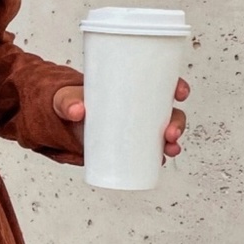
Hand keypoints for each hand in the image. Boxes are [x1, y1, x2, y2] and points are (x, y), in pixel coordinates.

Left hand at [53, 78, 190, 158]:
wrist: (63, 124)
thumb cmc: (70, 104)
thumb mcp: (67, 99)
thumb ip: (68, 103)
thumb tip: (76, 111)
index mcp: (131, 88)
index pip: (162, 84)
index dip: (177, 86)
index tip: (180, 92)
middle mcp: (139, 107)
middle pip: (169, 111)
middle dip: (177, 121)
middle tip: (169, 132)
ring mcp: (136, 127)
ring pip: (164, 132)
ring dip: (172, 141)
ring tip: (168, 148)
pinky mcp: (129, 144)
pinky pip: (151, 150)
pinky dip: (160, 155)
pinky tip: (162, 160)